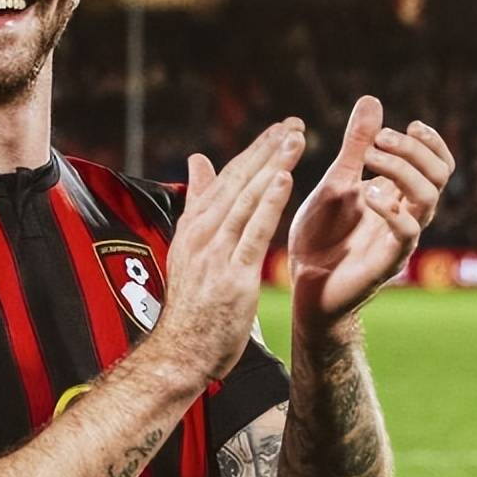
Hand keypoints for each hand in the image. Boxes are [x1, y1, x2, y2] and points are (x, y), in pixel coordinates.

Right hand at [154, 118, 305, 381]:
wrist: (181, 352)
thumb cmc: (191, 305)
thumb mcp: (189, 248)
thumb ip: (198, 203)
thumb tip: (199, 159)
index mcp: (194, 226)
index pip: (227, 179)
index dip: (254, 151)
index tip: (279, 128)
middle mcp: (203, 234)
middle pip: (238, 182)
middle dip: (267, 150)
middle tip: (294, 124)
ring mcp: (216, 253)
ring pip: (247, 200)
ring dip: (271, 166)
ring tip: (294, 140)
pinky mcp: (233, 275)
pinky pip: (253, 233)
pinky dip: (267, 204)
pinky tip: (284, 181)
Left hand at [288, 96, 453, 331]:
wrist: (303, 284)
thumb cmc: (320, 235)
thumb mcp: (336, 181)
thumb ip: (356, 145)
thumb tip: (372, 100)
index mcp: (398, 195)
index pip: (438, 165)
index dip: (432, 143)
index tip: (410, 124)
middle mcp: (407, 216)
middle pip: (438, 177)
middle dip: (414, 150)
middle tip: (379, 140)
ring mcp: (399, 240)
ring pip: (428, 201)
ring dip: (403, 171)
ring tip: (371, 158)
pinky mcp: (386, 263)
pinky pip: (405, 235)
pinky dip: (392, 209)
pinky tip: (369, 193)